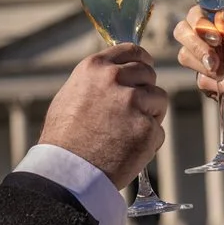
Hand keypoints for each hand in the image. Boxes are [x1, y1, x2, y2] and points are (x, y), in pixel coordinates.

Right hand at [39, 43, 168, 189]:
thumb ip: (96, 81)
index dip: (142, 62)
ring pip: (159, 100)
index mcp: (95, 67)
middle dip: (146, 90)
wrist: (67, 172)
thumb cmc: (64, 138)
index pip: (133, 51)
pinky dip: (148, 141)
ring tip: (129, 132)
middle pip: (149, 74)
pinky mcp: (147, 128)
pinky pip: (158, 130)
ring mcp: (133, 103)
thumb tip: (116, 73)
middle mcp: (116, 79)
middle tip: (135, 111)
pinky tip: (128, 150)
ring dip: (150, 114)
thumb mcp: (71, 95)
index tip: (144, 72)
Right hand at [174, 7, 223, 148]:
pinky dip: (222, 85)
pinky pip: (201, 80)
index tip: (216, 38)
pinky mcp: (207, 81)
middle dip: (196, 46)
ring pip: (186, 56)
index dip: (201, 22)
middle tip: (213, 61)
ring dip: (211, 69)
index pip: (201, 12)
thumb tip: (220, 18)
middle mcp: (215, 39)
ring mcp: (209, 60)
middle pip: (183, 31)